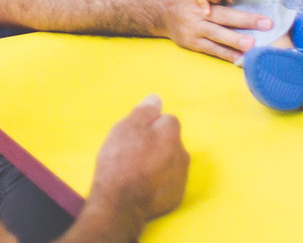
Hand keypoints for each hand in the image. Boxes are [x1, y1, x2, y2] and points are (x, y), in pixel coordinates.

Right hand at [86, 95, 188, 234]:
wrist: (121, 203)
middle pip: (170, 141)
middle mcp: (182, 153)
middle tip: (133, 152)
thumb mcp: (125, 128)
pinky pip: (169, 181)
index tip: (135, 134)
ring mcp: (181, 177)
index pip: (167, 119)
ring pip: (171, 161)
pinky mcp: (176, 196)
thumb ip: (144, 111)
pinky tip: (143, 185)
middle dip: (157, 143)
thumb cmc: (121, 162)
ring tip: (137, 170)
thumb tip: (156, 99)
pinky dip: (159, 181)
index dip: (150, 125)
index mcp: (171, 133)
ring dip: (159, 162)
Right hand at [160, 0, 270, 61]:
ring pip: (218, 34)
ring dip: (236, 40)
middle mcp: (197, 11)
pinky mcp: (192, 42)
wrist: (158, 12)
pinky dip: (227, 54)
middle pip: (223, 15)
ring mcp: (194, 28)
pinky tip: (241, 58)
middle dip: (246, 19)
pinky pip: (212, 49)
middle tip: (267, 22)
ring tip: (253, 44)